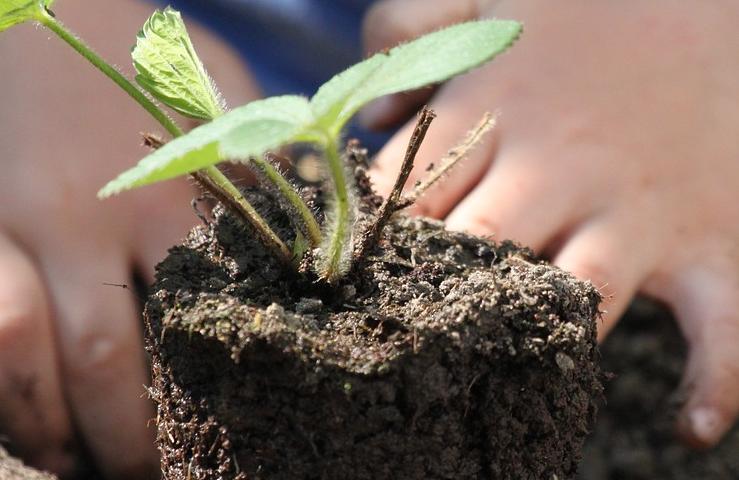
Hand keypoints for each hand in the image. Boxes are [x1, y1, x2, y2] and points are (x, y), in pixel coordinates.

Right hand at [0, 0, 259, 476]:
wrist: (42, 3)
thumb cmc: (145, 59)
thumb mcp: (223, 108)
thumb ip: (259, 181)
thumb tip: (309, 256)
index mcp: (165, 195)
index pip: (188, 328)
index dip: (198, 407)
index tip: (216, 449)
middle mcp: (80, 216)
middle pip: (98, 361)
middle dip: (121, 440)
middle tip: (147, 478)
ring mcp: (4, 219)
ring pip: (11, 353)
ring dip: (40, 425)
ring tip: (73, 464)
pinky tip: (17, 412)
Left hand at [365, 0, 738, 447]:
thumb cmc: (587, 3)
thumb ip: (408, 31)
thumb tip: (375, 118)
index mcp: (496, 111)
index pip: (409, 196)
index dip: (374, 239)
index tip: (353, 274)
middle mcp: (558, 170)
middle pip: (475, 251)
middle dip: (436, 292)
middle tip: (405, 330)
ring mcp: (635, 212)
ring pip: (573, 297)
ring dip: (534, 338)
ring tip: (498, 375)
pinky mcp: (709, 241)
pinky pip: (721, 325)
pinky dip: (714, 382)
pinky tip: (687, 429)